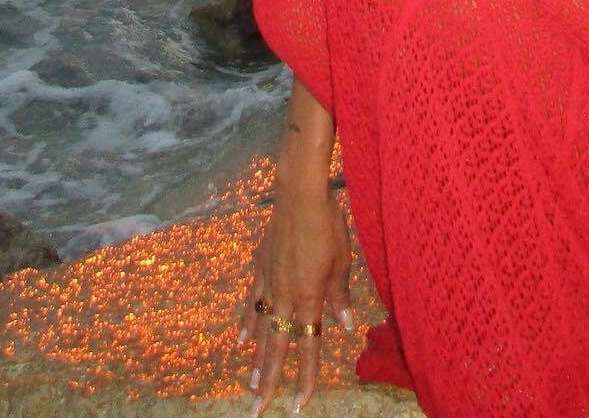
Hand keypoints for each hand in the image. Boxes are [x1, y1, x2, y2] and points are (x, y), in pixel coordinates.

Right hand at [238, 179, 355, 414]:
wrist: (299, 193)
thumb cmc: (328, 224)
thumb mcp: (342, 261)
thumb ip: (340, 295)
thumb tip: (345, 325)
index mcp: (308, 298)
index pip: (307, 348)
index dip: (304, 379)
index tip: (298, 406)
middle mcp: (285, 296)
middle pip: (277, 347)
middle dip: (268, 382)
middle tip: (257, 411)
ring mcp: (269, 281)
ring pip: (261, 328)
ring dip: (257, 357)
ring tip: (250, 384)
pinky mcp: (260, 265)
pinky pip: (252, 300)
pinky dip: (248, 320)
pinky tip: (243, 337)